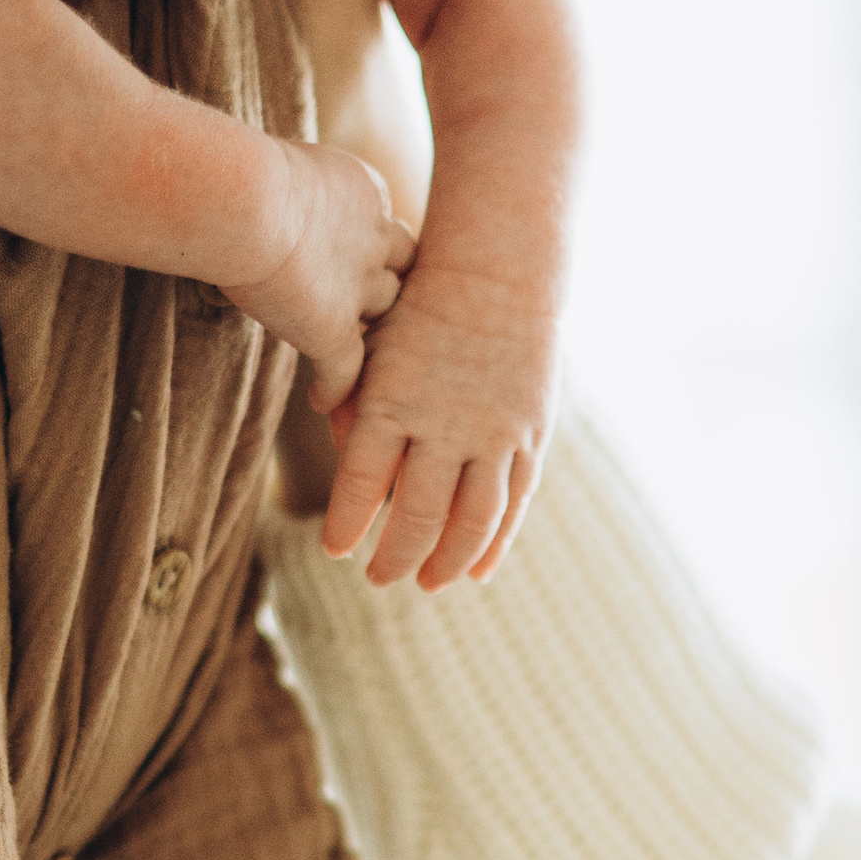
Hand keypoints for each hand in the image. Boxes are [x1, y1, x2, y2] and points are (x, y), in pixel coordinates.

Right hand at [220, 139, 416, 407]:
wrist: (243, 199)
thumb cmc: (241, 169)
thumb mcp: (281, 163)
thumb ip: (290, 185)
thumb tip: (258, 184)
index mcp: (365, 192)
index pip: (384, 228)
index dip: (371, 248)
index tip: (351, 262)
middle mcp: (374, 238)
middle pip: (401, 270)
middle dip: (389, 288)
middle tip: (379, 315)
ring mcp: (359, 288)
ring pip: (384, 319)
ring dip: (375, 339)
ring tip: (362, 362)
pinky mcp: (333, 329)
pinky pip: (346, 371)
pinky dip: (337, 389)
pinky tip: (322, 402)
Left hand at [320, 255, 557, 588]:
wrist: (498, 276)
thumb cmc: (422, 310)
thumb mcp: (374, 345)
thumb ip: (352, 394)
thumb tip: (332, 434)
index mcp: (393, 401)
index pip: (359, 482)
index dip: (346, 524)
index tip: (336, 551)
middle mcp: (443, 424)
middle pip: (415, 515)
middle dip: (394, 557)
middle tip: (378, 578)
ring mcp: (492, 434)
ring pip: (469, 522)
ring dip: (445, 562)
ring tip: (428, 583)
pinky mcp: (528, 437)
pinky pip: (512, 505)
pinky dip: (495, 544)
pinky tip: (478, 570)